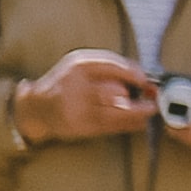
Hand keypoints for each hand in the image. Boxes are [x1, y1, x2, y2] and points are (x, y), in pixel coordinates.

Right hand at [17, 49, 154, 142]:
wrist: (37, 107)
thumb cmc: (66, 84)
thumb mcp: (81, 67)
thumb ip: (110, 68)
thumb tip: (144, 77)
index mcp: (77, 65)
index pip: (110, 64)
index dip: (133, 73)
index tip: (146, 80)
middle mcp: (75, 84)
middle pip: (115, 92)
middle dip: (138, 97)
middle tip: (153, 99)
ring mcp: (76, 107)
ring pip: (115, 112)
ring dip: (138, 113)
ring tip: (149, 110)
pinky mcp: (79, 125)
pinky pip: (110, 126)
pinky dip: (129, 124)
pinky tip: (140, 122)